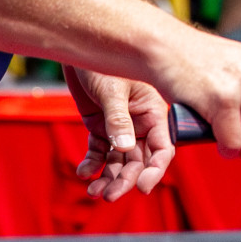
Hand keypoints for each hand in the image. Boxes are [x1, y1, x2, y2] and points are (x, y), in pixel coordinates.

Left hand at [65, 67, 175, 200]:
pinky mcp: (102, 126)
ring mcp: (120, 126)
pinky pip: (100, 152)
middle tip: (110, 195)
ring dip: (109, 177)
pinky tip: (84, 172)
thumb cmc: (102, 57)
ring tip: (95, 191)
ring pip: (119, 160)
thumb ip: (118, 119)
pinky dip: (93, 164)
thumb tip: (124, 148)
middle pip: (139, 161)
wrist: (78, 46)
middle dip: (126, 179)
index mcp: (154, 112)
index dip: (155, 170)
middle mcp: (140, 123)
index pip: (162, 149)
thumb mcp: (112, 88)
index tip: (142, 187)